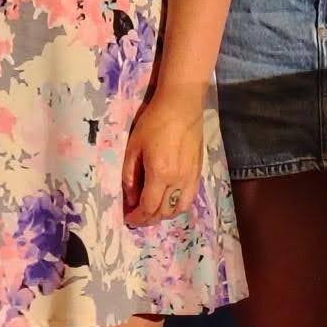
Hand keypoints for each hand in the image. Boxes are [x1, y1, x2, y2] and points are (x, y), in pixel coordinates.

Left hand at [123, 88, 204, 226]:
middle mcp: (177, 180)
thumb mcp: (133, 147)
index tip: (128, 219)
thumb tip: (131, 198)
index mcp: (159, 174)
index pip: (148, 207)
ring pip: (178, 209)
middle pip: (163, 212)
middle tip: (137, 217)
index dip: (137, 218)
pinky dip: (177, 206)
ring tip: (152, 211)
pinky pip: (189, 198)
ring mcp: (190, 178)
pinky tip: (168, 202)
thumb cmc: (154, 122)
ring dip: (164, 215)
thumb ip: (130, 175)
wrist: (181, 106)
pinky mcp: (198, 172)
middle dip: (148, 219)